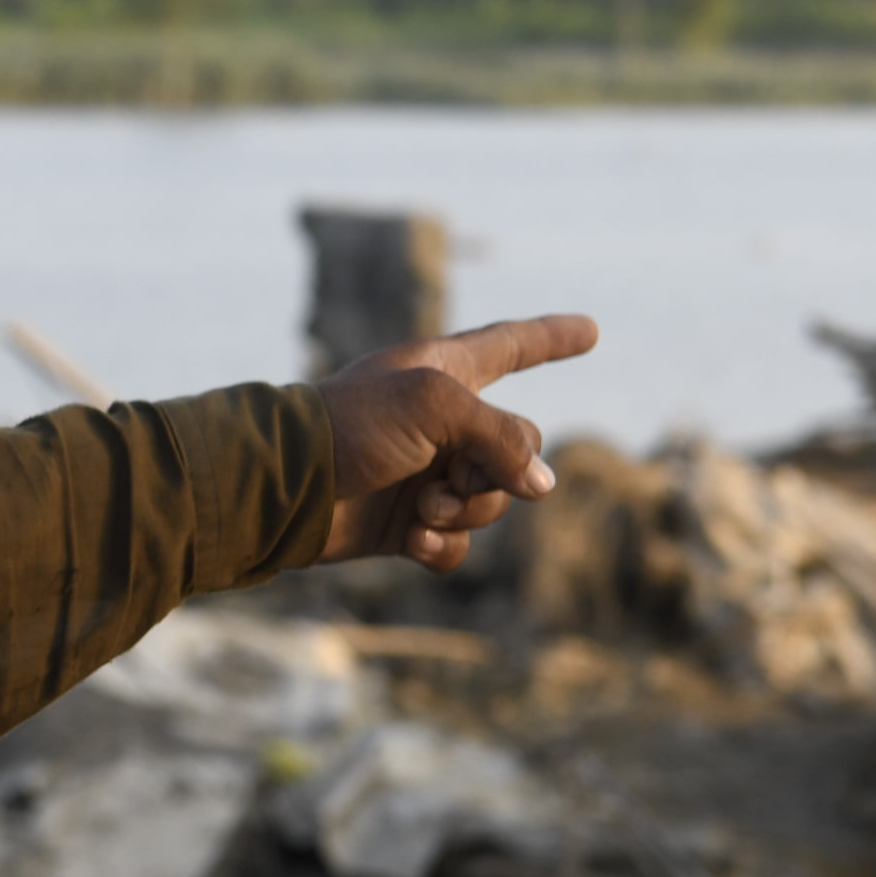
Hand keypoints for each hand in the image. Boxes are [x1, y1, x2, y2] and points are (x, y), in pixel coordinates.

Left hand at [314, 313, 600, 571]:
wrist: (285, 488)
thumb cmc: (352, 426)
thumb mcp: (435, 406)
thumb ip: (501, 436)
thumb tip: (539, 485)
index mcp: (444, 372)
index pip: (511, 346)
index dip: (552, 338)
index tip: (590, 330)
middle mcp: (440, 421)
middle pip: (518, 448)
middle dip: (497, 473)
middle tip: (452, 479)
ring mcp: (425, 473)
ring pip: (490, 502)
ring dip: (464, 512)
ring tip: (420, 509)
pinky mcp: (406, 523)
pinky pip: (458, 543)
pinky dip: (442, 546)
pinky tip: (412, 542)